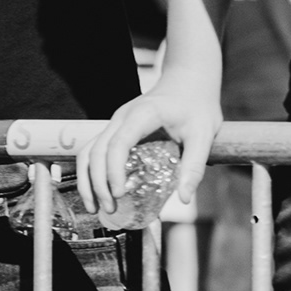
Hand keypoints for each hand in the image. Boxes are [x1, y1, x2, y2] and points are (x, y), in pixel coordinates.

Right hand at [80, 85, 218, 224]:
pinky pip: (95, 151)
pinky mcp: (116, 130)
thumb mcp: (204, 136)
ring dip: (87, 179)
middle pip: (97, 150)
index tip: (120, 194)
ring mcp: (115, 122)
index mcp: (142, 115)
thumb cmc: (197, 106)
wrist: (188, 81)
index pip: (118, 143)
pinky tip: (97, 193)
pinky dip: (91, 172)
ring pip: (88, 150)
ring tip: (95, 207)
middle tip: (110, 209)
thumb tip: (185, 199)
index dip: (113, 170)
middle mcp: (121, 117)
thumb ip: (193, 166)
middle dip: (97, 182)